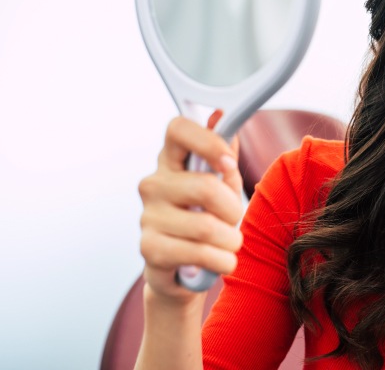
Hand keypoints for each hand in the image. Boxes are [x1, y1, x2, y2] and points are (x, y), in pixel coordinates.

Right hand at [137, 114, 243, 301]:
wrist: (185, 270)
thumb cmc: (206, 220)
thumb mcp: (222, 185)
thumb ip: (224, 155)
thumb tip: (219, 116)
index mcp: (172, 161)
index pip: (178, 129)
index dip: (208, 141)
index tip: (228, 163)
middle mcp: (154, 184)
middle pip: (205, 187)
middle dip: (233, 209)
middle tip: (233, 220)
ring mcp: (148, 216)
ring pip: (206, 226)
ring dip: (230, 241)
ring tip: (229, 245)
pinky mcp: (149, 248)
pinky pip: (199, 253)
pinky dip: (221, 260)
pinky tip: (221, 261)